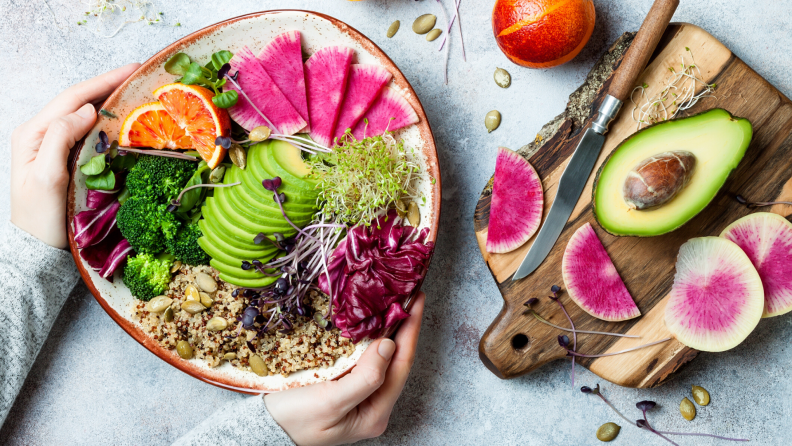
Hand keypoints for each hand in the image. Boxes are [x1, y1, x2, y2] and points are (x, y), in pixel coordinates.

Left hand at [10, 64, 139, 247]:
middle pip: (79, 100)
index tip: (132, 70)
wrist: (36, 248)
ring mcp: (54, 146)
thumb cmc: (40, 218)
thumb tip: (87, 111)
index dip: (103, 82)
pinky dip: (108, 121)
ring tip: (136, 91)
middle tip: (140, 75)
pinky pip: (89, 131)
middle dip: (109, 85)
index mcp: (34, 133)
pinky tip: (124, 119)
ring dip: (110, 100)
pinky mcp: (67, 158)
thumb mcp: (46, 178)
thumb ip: (60, 139)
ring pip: (85, 113)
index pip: (73, 98)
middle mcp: (42, 134)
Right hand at [265, 292, 424, 445]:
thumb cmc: (292, 421)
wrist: (262, 429)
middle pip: (396, 361)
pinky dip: (369, 337)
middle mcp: (372, 406)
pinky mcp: (345, 387)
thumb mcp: (329, 403)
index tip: (416, 300)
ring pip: (381, 358)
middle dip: (404, 327)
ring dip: (389, 329)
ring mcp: (360, 397)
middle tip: (408, 293)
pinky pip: (365, 359)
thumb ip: (364, 378)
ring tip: (394, 301)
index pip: (401, 366)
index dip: (410, 331)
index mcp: (374, 414)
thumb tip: (389, 346)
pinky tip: (370, 321)